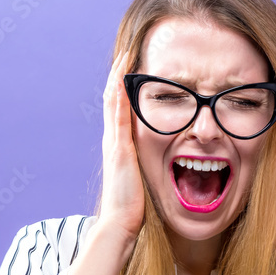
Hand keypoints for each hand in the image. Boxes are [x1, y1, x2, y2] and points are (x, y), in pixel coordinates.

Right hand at [98, 51, 144, 241]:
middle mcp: (113, 140)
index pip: (120, 110)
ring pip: (114, 101)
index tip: (131, 69)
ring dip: (119, 77)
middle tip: (126, 51)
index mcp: (119, 147)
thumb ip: (145, 167)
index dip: (123, 88)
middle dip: (119, 75)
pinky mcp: (120, 147)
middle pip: (114, 99)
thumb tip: (161, 163)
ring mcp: (114, 142)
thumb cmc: (133, 207)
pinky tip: (127, 77)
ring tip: (126, 54)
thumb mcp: (142, 179)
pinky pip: (119, 113)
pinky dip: (121, 93)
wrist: (121, 223)